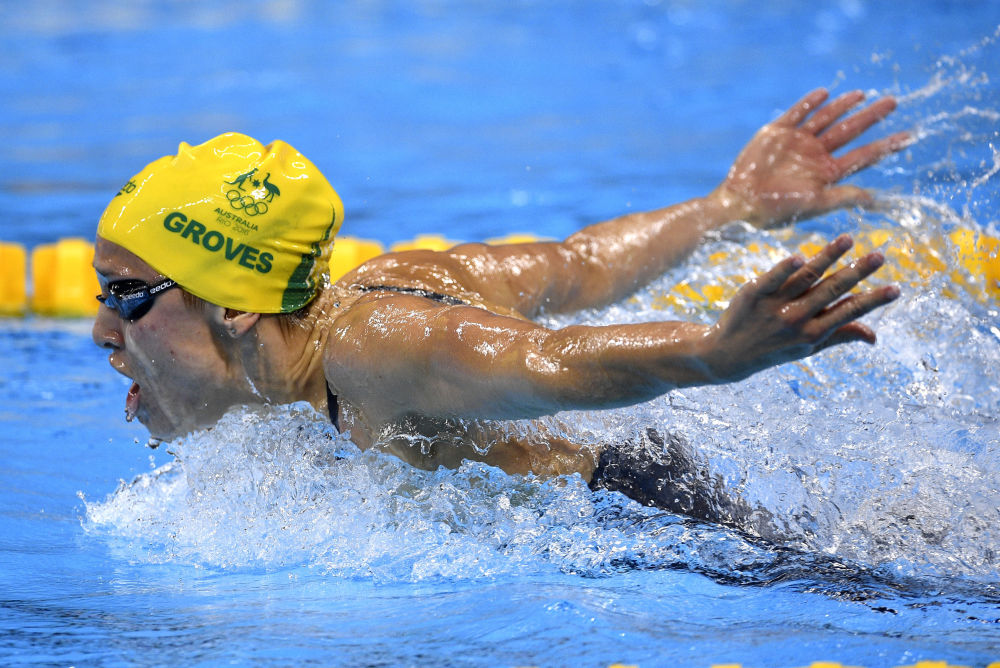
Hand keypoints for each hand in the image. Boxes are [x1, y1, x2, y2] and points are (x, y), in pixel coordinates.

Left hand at [701, 234, 899, 382]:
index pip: (848, 312)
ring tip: (848, 239)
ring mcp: (774, 305)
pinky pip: (772, 278)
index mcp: (812, 334)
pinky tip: (801, 257)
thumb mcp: (806, 348)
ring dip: (828, 257)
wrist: (727, 354)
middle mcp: (795, 319)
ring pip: (805, 277)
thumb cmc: (773, 348)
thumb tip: (875, 336)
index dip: (873, 300)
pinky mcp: (753, 293)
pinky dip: (785, 269)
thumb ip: (839, 336)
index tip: (896, 289)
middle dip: (857, 272)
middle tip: (880, 255)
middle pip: (832, 290)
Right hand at [713, 89, 911, 228]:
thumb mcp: (815, 204)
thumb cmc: (777, 210)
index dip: (886, 146)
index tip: (909, 137)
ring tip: (863, 94)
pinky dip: (810, 102)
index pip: (864, 156)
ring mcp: (797, 142)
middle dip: (871, 116)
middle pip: (850, 131)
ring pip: (826, 118)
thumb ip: (844, 197)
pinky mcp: (776, 132)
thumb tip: (877, 200)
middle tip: (893, 101)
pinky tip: (825, 92)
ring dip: (844, 105)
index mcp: (827, 173)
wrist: (740, 204)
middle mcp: (815, 155)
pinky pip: (798, 113)